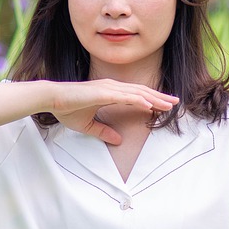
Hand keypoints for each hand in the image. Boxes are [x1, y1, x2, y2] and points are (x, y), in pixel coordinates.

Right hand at [48, 80, 177, 144]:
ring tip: (169, 105)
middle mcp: (112, 87)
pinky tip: (150, 105)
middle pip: (142, 92)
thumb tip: (118, 141)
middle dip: (160, 97)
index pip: (136, 95)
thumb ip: (103, 132)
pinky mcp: (103, 93)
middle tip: (176, 102)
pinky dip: (139, 100)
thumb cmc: (67, 109)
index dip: (152, 99)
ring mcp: (108, 88)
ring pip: (137, 93)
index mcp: (110, 92)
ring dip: (155, 98)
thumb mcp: (88, 125)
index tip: (165, 105)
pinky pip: (125, 97)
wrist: (52, 99)